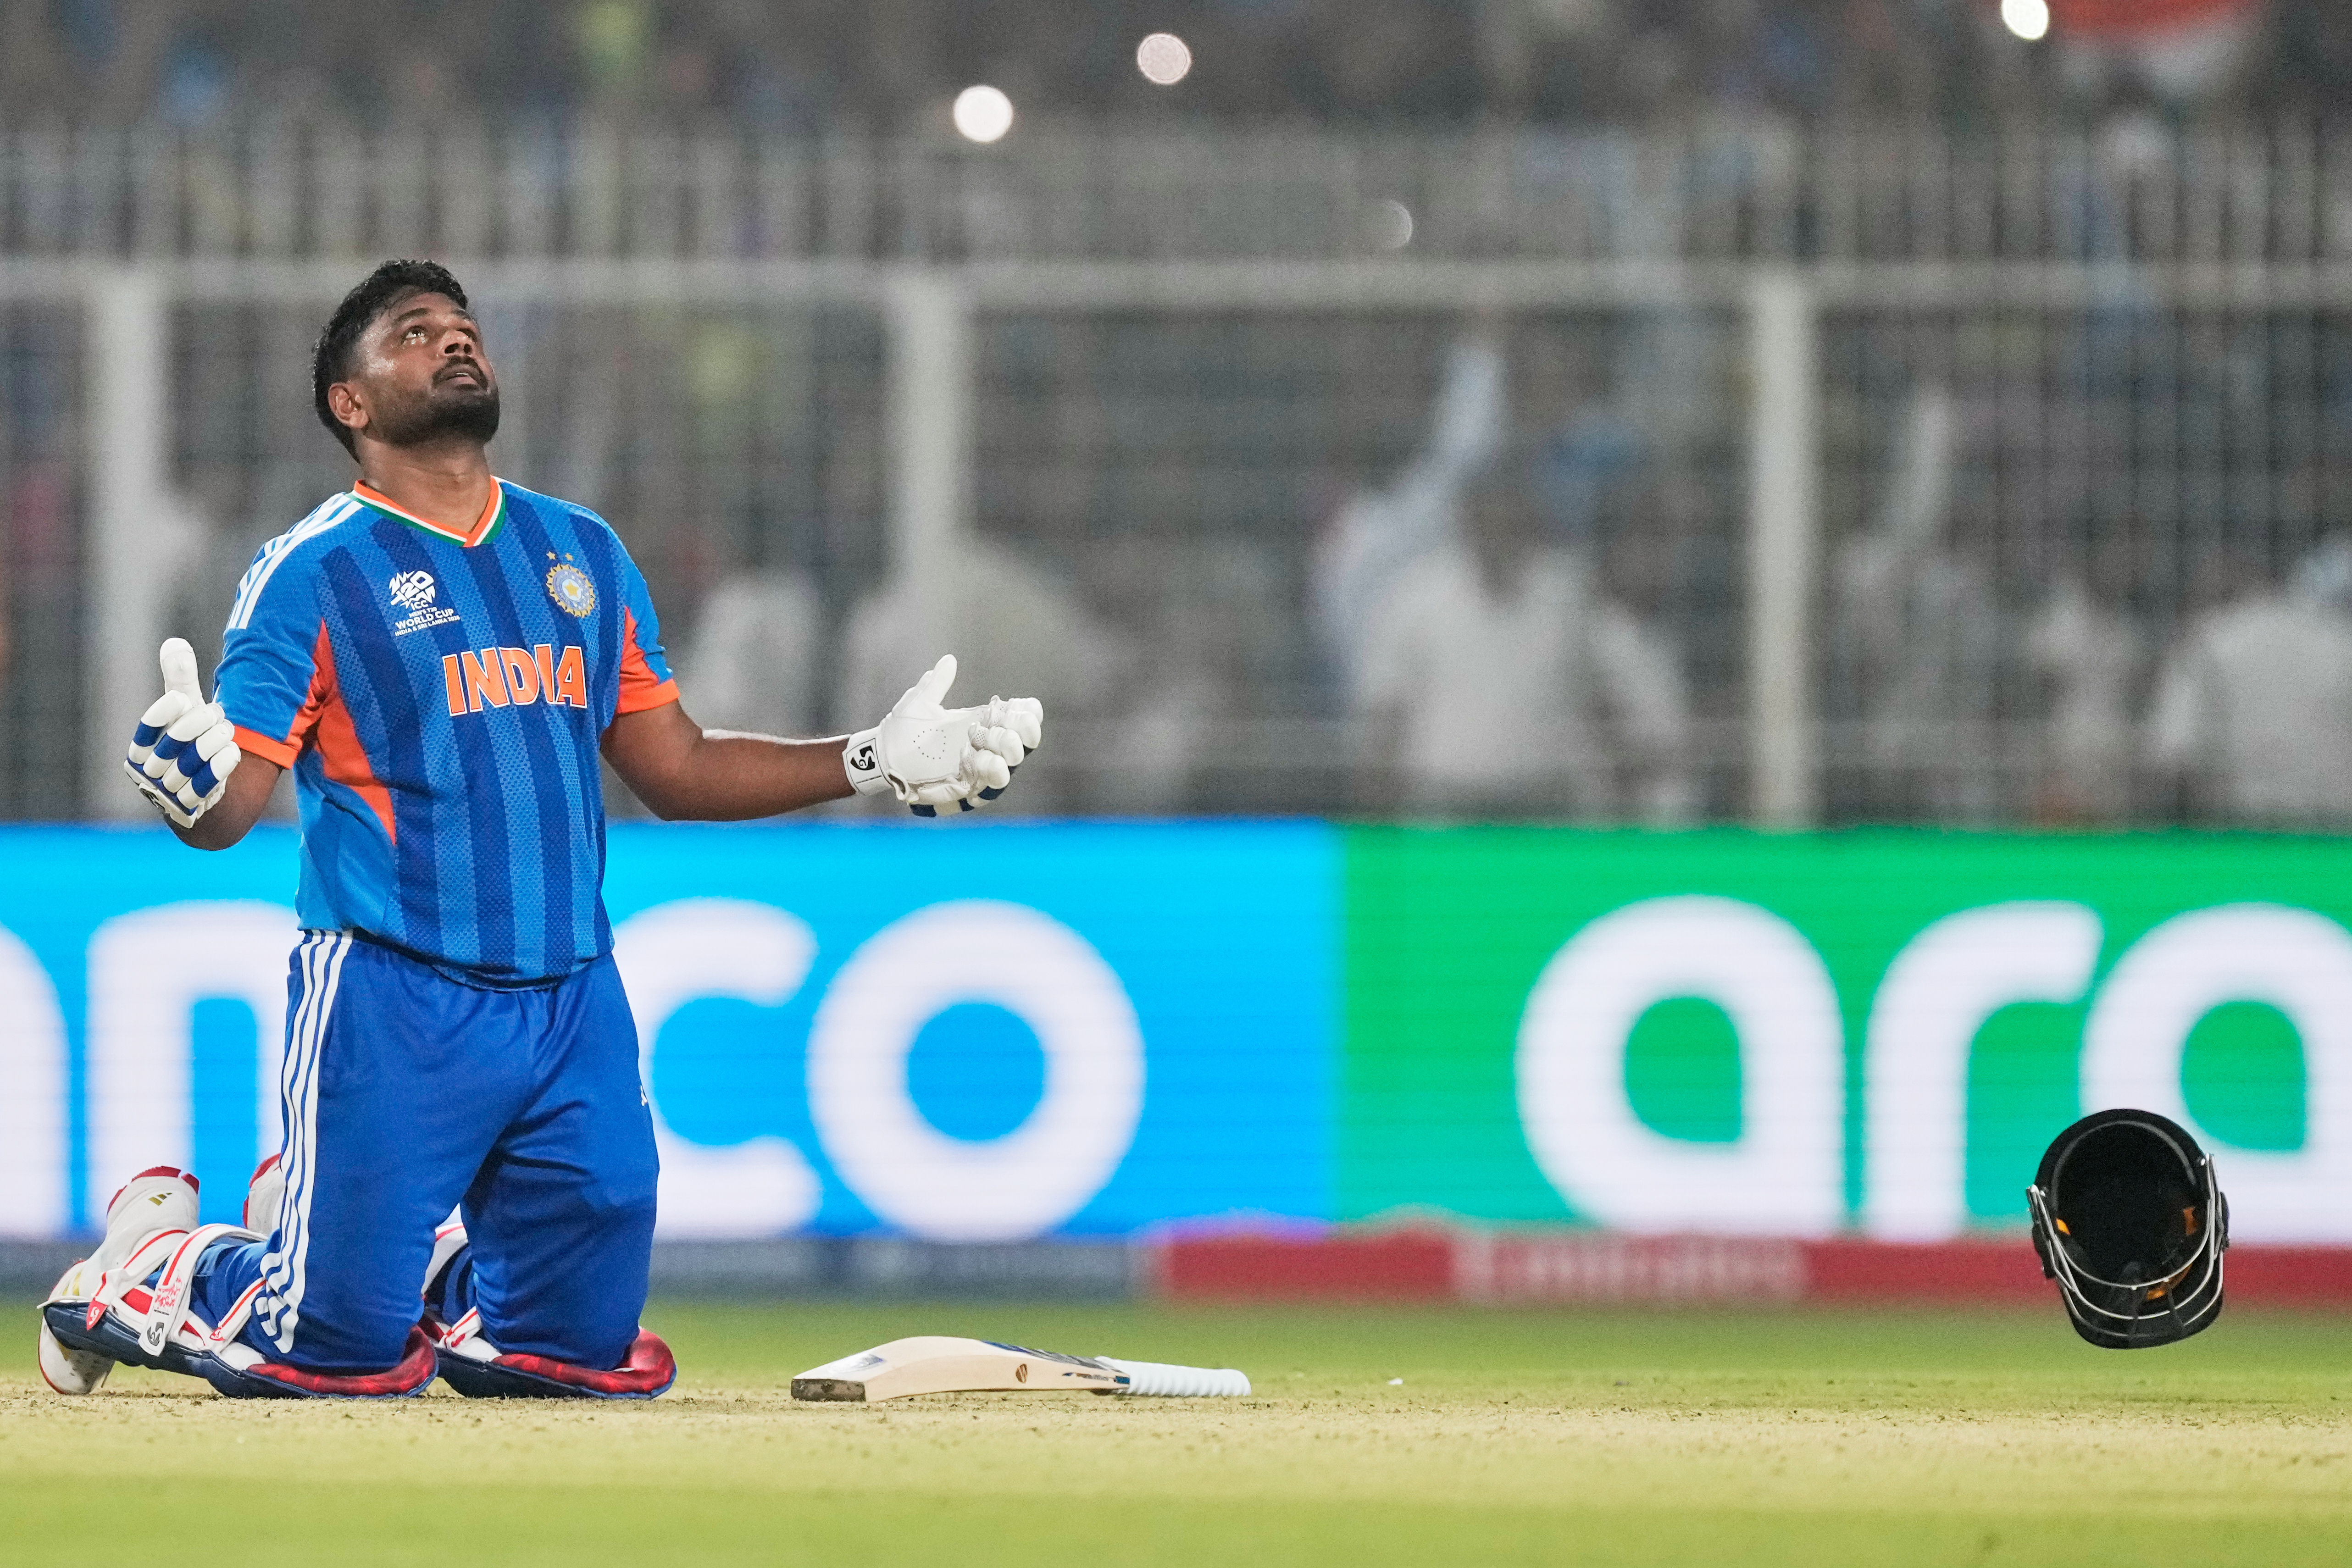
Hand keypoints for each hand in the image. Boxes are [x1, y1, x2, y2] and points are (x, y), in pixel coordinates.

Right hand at [124, 638, 241, 829]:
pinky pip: (212, 779)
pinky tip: (231, 751)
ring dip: (219, 738)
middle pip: (179, 739)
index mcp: (138, 751)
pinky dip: (225, 761)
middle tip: (216, 714)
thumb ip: (178, 680)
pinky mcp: (193, 805)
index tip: (184, 698)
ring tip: (225, 732)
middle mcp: (149, 773)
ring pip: (200, 757)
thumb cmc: (187, 744)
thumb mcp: (182, 713)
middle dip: (204, 719)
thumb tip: (174, 643)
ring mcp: (170, 792)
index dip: (170, 708)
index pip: (150, 723)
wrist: (203, 793)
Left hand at [843, 655, 1043, 815]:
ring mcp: (976, 768)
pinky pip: (987, 788)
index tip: (1019, 707)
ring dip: (1004, 756)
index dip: (1028, 714)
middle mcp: (985, 746)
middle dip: (1015, 734)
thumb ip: (936, 683)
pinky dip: (990, 776)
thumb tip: (949, 660)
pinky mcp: (966, 787)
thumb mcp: (918, 703)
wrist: (882, 757)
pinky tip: (984, 765)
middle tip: (994, 730)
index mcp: (981, 722)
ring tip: (986, 750)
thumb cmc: (902, 730)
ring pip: (1008, 766)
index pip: (1020, 719)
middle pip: (1019, 742)